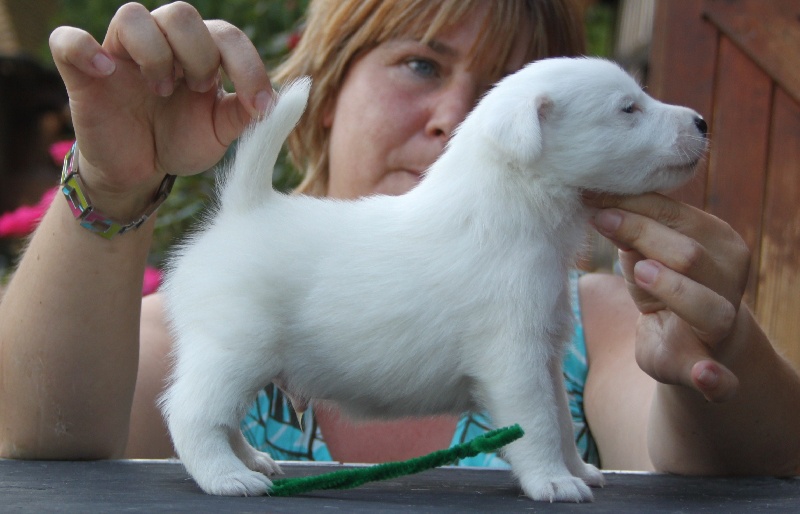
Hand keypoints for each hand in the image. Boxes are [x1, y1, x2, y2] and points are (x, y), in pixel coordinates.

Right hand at [49, 2, 272, 217]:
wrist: (140, 171)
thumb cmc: (180, 142)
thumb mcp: (220, 133)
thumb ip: (248, 115)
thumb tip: (280, 100)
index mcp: (199, 52)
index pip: (227, 36)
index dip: (247, 66)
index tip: (259, 105)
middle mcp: (161, 44)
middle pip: (180, 13)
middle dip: (199, 53)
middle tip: (200, 89)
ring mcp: (120, 54)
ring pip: (132, 16)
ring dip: (156, 53)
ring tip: (163, 90)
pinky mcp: (83, 73)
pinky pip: (68, 41)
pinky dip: (84, 49)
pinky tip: (107, 72)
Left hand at [586, 193, 750, 401]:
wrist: (691, 344)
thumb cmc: (664, 285)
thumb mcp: (646, 255)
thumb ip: (632, 232)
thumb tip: (598, 203)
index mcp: (718, 244)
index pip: (676, 216)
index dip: (633, 204)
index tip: (593, 194)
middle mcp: (728, 281)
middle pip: (688, 254)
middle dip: (643, 235)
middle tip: (603, 220)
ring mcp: (722, 326)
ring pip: (707, 307)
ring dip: (674, 290)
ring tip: (641, 272)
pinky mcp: (708, 370)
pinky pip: (719, 378)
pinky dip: (714, 378)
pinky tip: (706, 374)